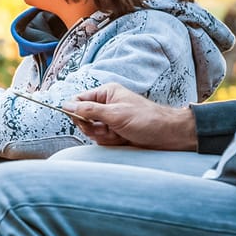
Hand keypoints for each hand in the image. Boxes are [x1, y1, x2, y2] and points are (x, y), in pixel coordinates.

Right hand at [62, 83, 196, 150]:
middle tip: (107, 129)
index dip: (77, 113)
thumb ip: (89, 110)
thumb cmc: (147, 120)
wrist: (169, 136)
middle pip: (82, 118)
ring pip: (91, 131)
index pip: (78, 100)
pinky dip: (109, 142)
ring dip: (103, 136)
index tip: (84, 122)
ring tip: (119, 134)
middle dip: (93, 127)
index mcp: (106, 94)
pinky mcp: (114, 133)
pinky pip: (101, 139)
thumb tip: (66, 105)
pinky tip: (122, 139)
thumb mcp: (115, 114)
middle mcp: (106, 105)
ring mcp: (110, 120)